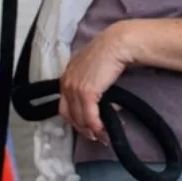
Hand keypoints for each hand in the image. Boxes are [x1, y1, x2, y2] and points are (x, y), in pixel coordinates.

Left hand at [59, 25, 132, 143]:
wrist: (117, 44)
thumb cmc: (109, 52)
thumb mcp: (91, 67)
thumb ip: (87, 80)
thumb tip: (94, 96)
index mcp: (66, 76)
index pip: (64, 105)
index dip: (74, 119)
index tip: (85, 127)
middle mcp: (66, 83)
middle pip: (69, 115)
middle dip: (82, 128)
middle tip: (94, 136)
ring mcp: (75, 88)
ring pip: (79, 117)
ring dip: (91, 130)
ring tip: (102, 136)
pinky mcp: (86, 92)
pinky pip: (89, 116)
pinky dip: (96, 125)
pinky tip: (103, 130)